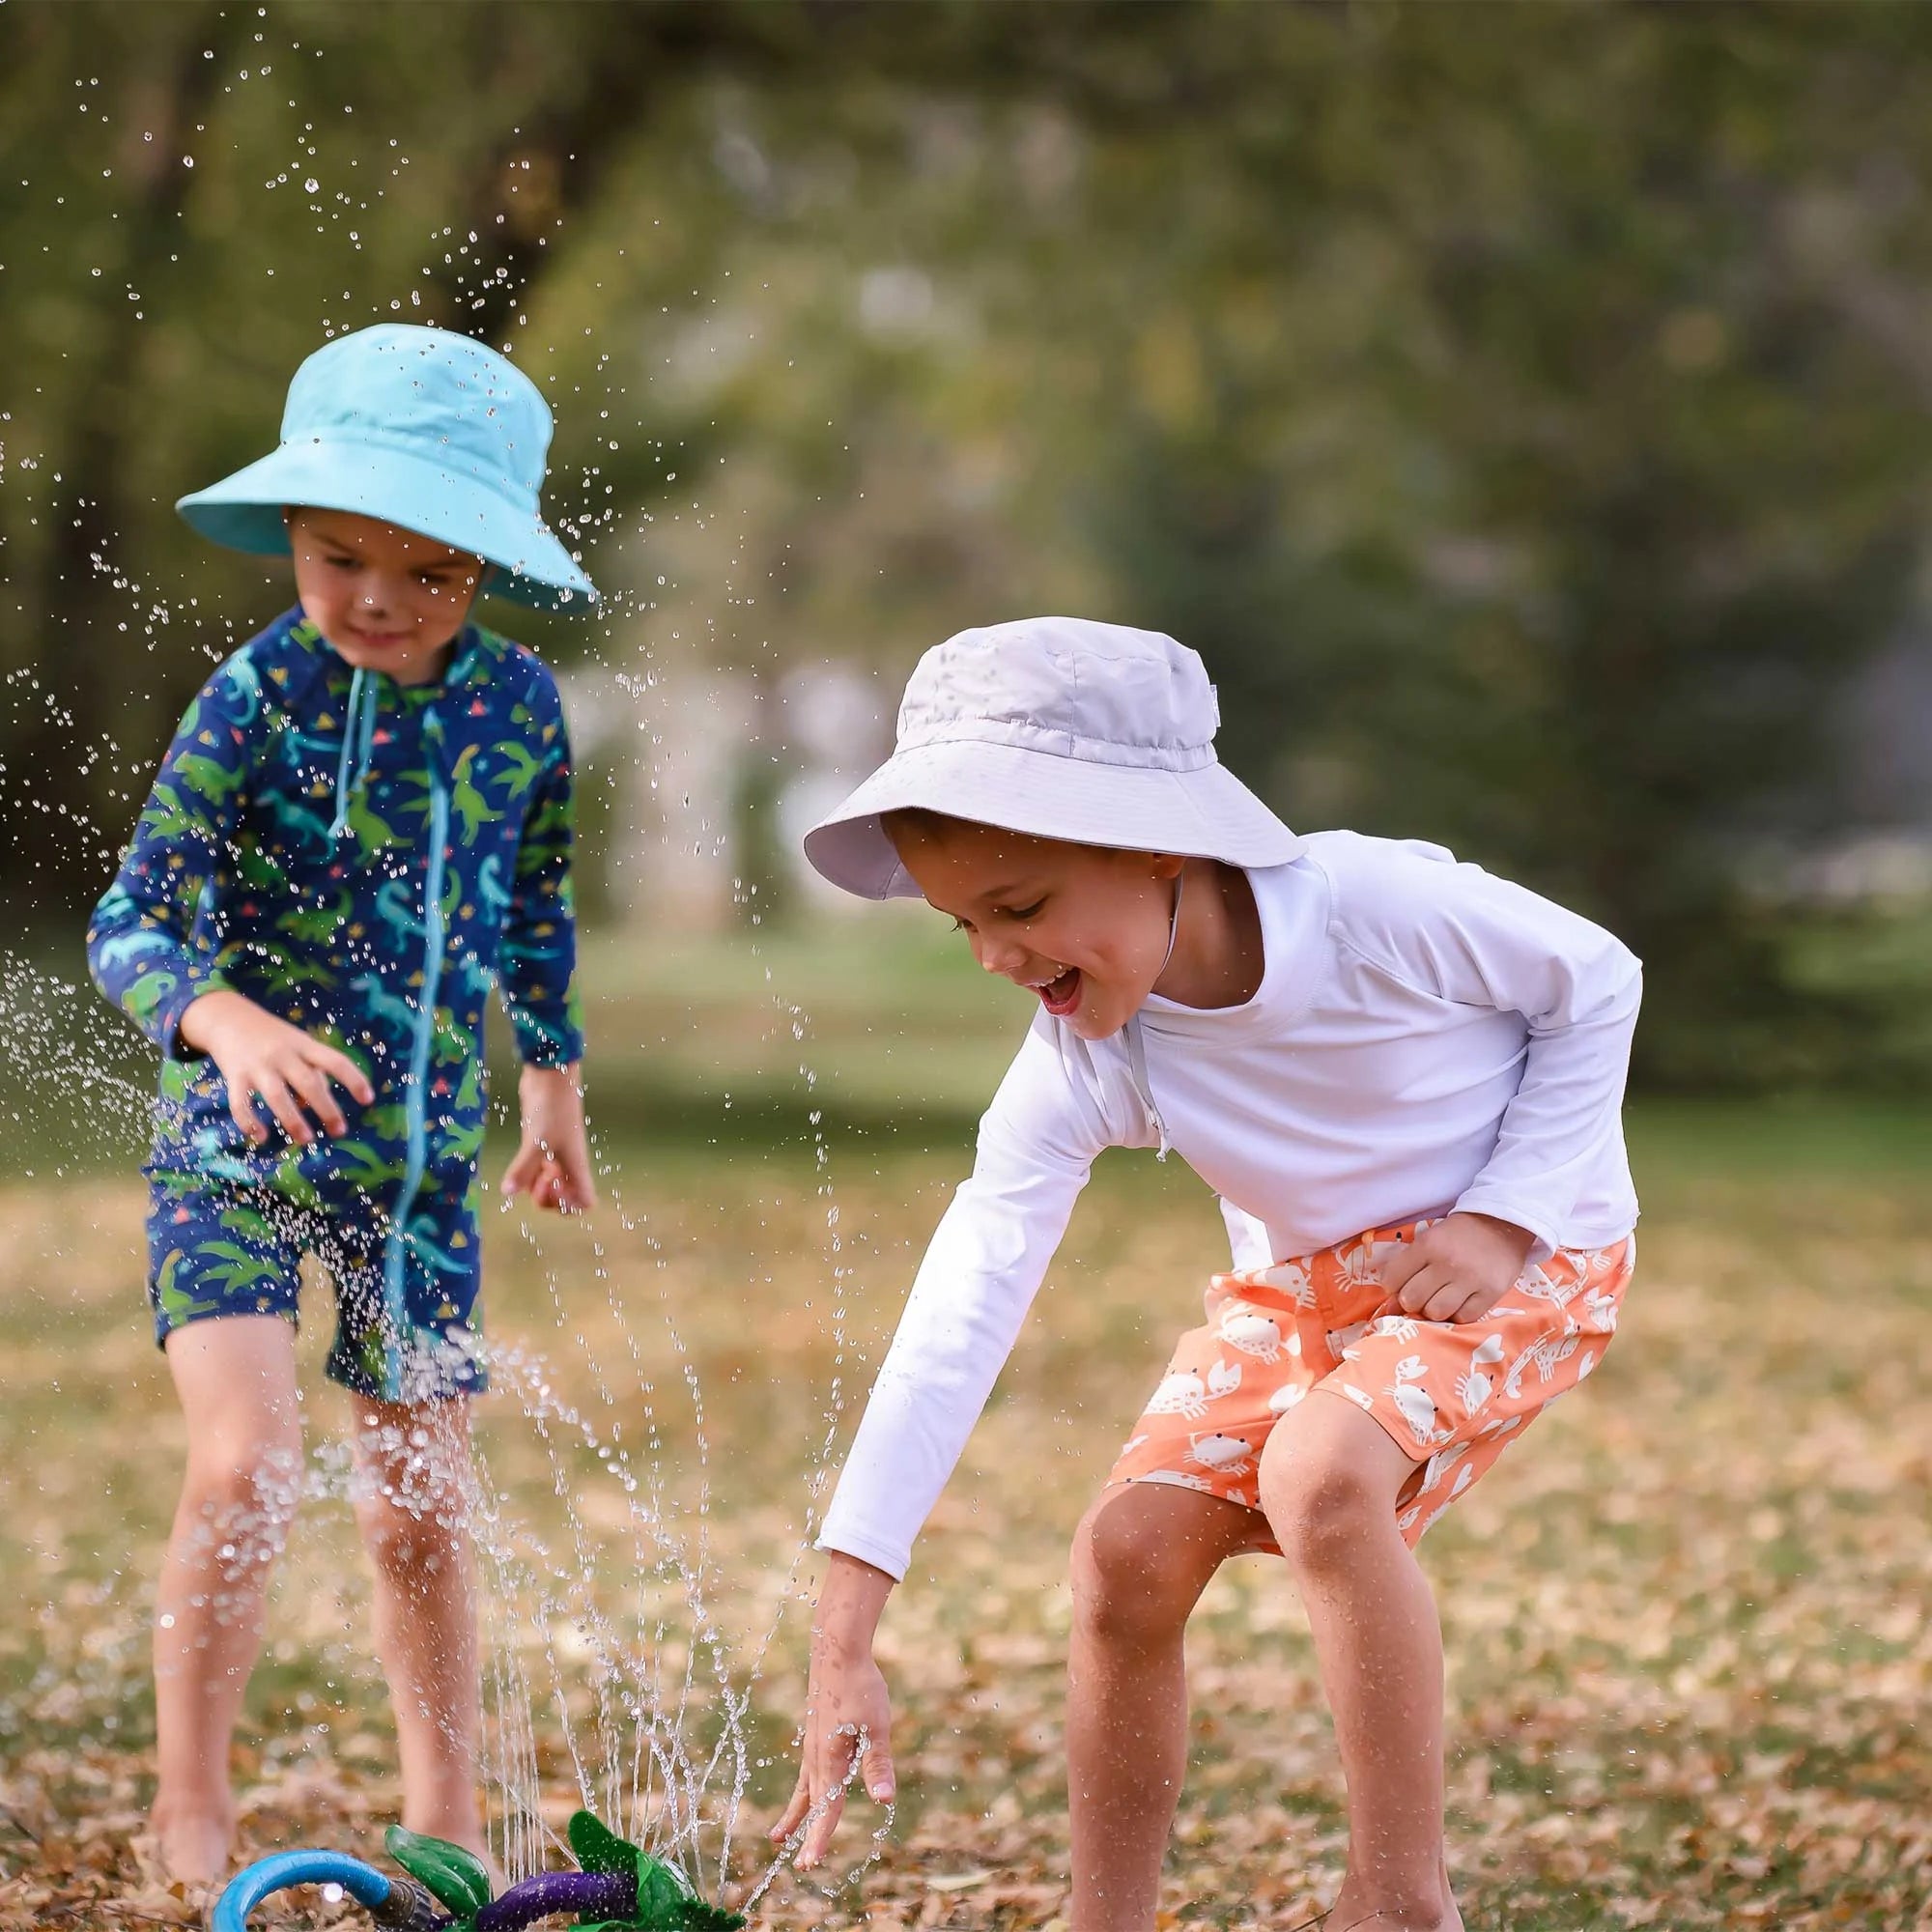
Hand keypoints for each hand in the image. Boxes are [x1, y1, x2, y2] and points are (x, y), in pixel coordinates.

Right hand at [178, 988, 373, 1146]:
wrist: (228, 1018)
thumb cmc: (274, 1038)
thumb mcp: (299, 1045)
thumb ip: (312, 1071)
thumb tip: (314, 1106)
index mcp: (305, 1045)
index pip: (335, 1061)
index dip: (354, 1080)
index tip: (368, 1100)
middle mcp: (283, 1054)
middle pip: (308, 1082)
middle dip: (327, 1109)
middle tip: (340, 1131)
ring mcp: (258, 1065)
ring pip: (277, 1096)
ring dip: (293, 1120)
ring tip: (307, 1140)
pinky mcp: (234, 1076)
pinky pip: (240, 1103)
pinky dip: (249, 1122)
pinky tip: (262, 1138)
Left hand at [500, 1062, 594, 1211]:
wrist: (550, 1076)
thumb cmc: (551, 1110)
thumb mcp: (536, 1142)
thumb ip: (523, 1169)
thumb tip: (508, 1193)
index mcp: (575, 1165)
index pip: (585, 1200)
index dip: (570, 1206)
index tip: (553, 1193)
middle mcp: (567, 1163)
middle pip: (565, 1196)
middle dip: (549, 1199)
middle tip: (536, 1185)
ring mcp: (554, 1153)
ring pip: (549, 1183)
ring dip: (536, 1188)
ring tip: (526, 1176)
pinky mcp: (541, 1142)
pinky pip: (537, 1169)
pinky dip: (529, 1174)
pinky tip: (519, 1167)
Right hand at [772, 1553, 896, 1869]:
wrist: (836, 1650)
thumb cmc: (860, 1686)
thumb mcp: (876, 1726)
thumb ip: (878, 1764)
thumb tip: (883, 1799)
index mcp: (830, 1759)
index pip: (827, 1807)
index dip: (820, 1838)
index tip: (810, 1865)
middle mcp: (817, 1756)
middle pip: (812, 1802)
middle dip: (806, 1832)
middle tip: (798, 1865)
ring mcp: (814, 1744)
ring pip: (804, 1787)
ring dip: (795, 1813)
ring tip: (778, 1836)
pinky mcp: (817, 1733)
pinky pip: (808, 1771)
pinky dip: (803, 1790)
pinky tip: (805, 1792)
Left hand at [1381, 1213, 1535, 1324]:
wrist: (1503, 1225)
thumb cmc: (1459, 1235)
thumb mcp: (1429, 1239)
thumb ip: (1407, 1267)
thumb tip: (1388, 1306)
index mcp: (1427, 1245)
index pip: (1391, 1279)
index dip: (1392, 1287)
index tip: (1401, 1285)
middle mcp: (1447, 1262)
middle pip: (1411, 1299)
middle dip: (1411, 1301)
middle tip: (1421, 1295)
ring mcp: (1471, 1279)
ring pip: (1436, 1312)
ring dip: (1434, 1310)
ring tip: (1440, 1299)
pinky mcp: (1491, 1293)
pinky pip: (1463, 1318)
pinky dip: (1457, 1315)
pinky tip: (1459, 1302)